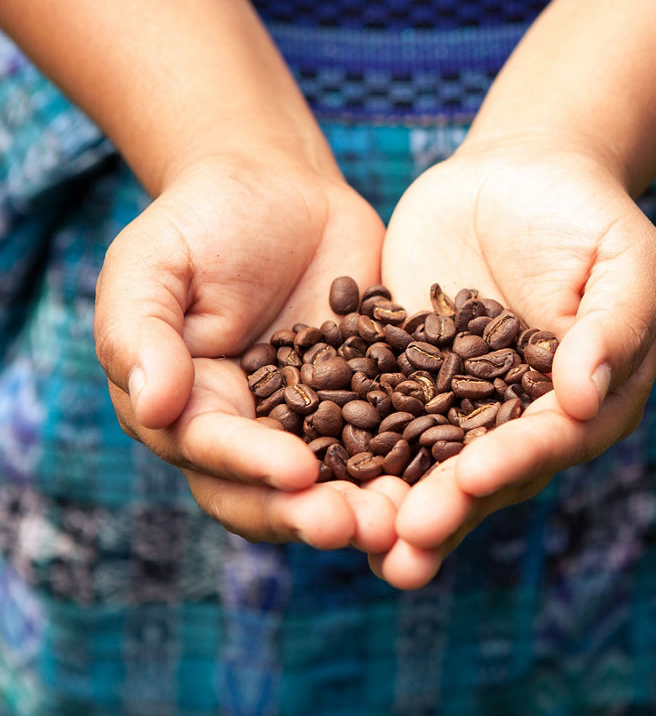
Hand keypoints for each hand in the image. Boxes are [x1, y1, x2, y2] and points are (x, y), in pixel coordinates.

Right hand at [94, 152, 398, 552]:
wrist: (278, 189)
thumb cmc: (199, 222)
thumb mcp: (151, 265)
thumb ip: (141, 332)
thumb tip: (151, 406)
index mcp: (190, 414)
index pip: (216, 454)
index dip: (253, 468)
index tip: (297, 473)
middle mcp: (255, 436)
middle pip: (278, 493)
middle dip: (316, 515)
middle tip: (361, 526)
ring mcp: (319, 424)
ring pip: (342, 482)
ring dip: (372, 507)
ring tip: (408, 520)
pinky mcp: (376, 400)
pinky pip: (401, 437)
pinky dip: (422, 462)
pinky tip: (455, 472)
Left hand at [373, 135, 655, 587]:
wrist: (521, 174)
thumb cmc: (589, 214)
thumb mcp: (625, 261)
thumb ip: (614, 326)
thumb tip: (585, 398)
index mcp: (587, 407)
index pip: (550, 442)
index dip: (512, 462)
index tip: (471, 479)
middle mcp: (523, 424)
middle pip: (485, 476)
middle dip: (446, 509)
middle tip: (404, 544)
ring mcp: (463, 408)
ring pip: (426, 465)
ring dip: (391, 504)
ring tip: (348, 536)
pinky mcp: (409, 381)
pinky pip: (376, 419)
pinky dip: (345, 448)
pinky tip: (302, 472)